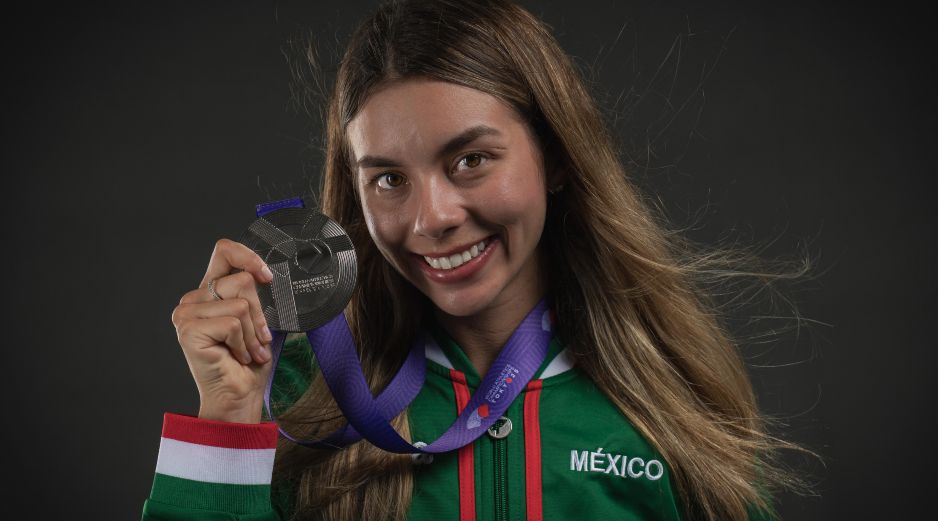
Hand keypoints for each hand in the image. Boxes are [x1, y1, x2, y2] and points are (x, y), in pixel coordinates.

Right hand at [171, 238, 275, 422]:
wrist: (238, 397)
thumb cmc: (249, 362)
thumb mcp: (258, 321)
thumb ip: (255, 295)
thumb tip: (268, 275)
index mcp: (209, 291)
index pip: (224, 251)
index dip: (248, 256)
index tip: (267, 276)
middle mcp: (193, 299)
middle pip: (241, 280)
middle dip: (259, 315)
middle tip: (257, 341)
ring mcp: (186, 313)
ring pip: (240, 303)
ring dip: (253, 333)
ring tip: (247, 352)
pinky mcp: (189, 329)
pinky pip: (233, 323)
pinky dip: (243, 343)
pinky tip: (236, 356)